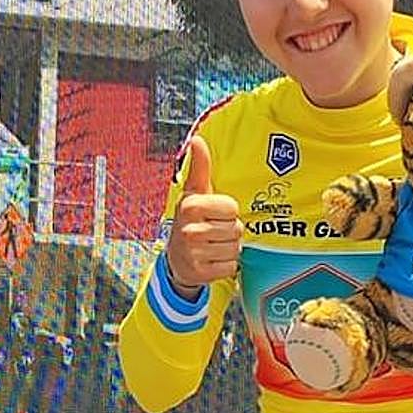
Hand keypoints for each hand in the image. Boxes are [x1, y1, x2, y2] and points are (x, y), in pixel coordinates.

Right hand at [164, 136, 241, 296]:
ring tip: (213, 245)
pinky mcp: (199, 273)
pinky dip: (226, 266)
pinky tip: (212, 260)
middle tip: (213, 232)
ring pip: (235, 249)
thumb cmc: (191, 220)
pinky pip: (231, 267)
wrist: (176, 257)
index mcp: (190, 205)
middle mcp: (189, 229)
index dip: (227, 212)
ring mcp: (193, 253)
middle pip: (236, 229)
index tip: (213, 214)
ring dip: (229, 249)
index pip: (232, 208)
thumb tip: (196, 139)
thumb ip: (200, 167)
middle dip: (229, 231)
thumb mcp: (195, 193)